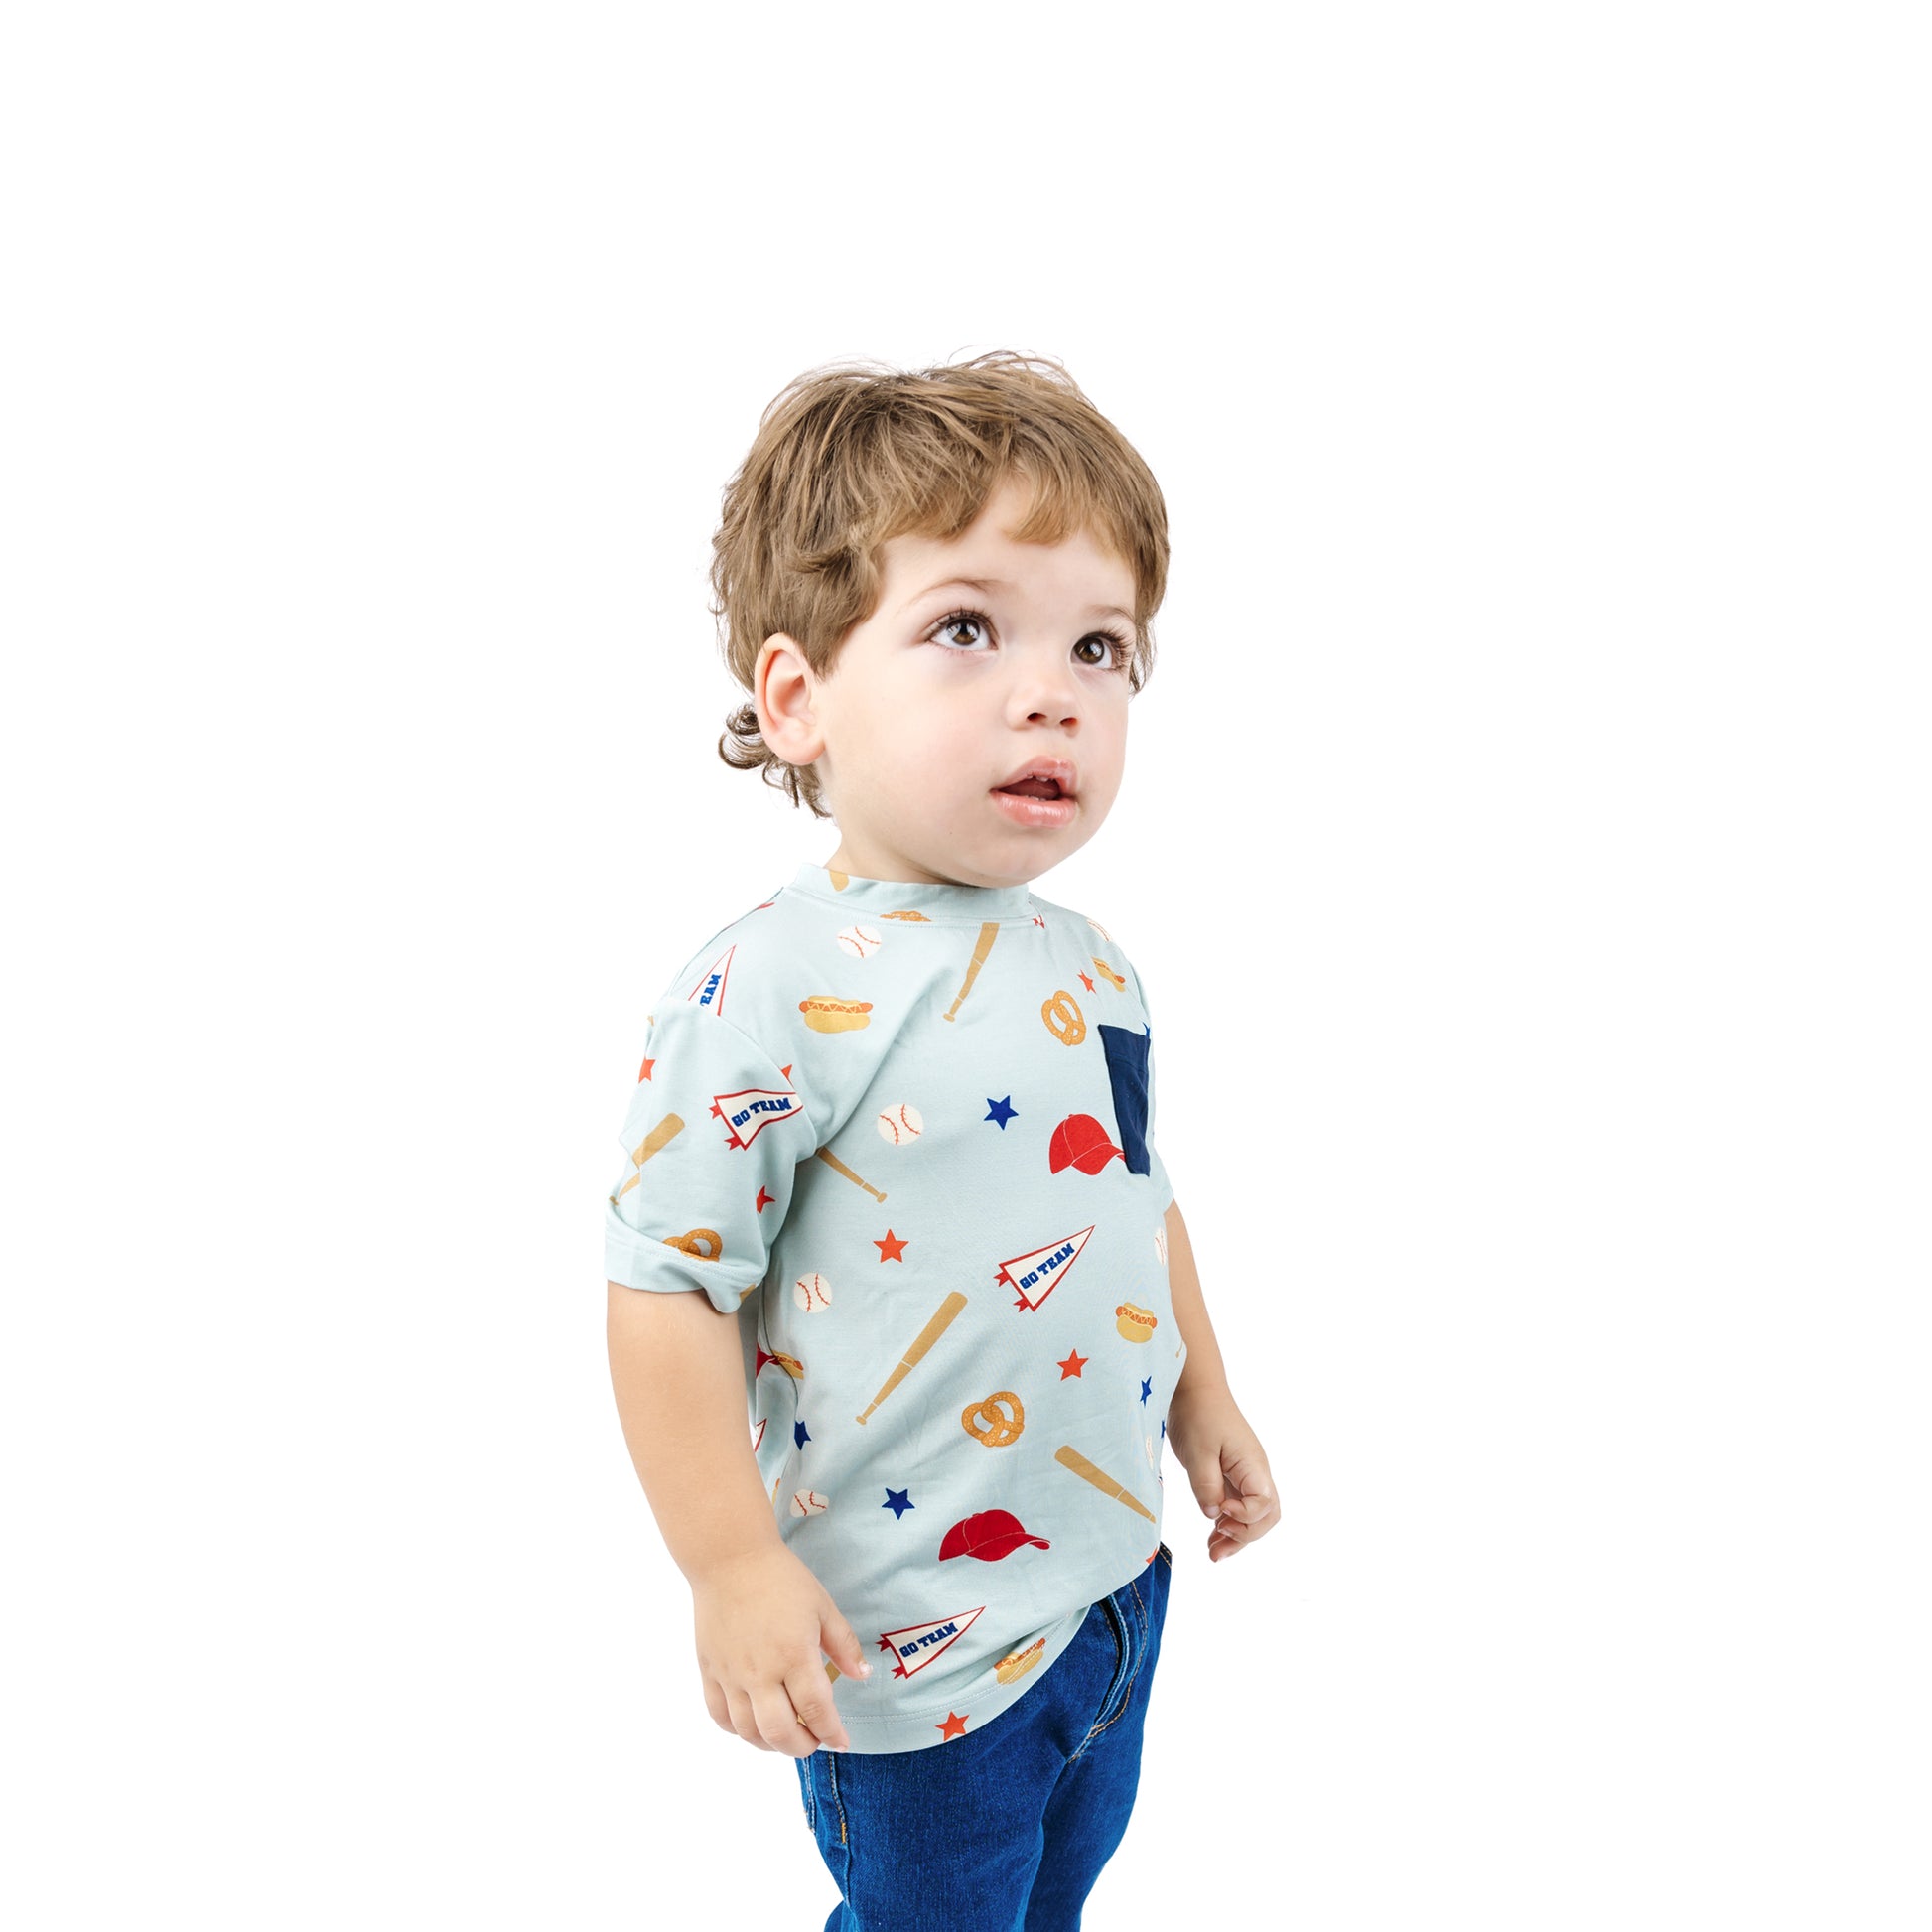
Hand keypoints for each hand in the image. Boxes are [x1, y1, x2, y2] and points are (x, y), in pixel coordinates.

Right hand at [690, 1542, 871, 1754]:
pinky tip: (752, 1723)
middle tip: (814, 1741)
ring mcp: (731, 1674)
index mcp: (794, 1655)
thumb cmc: (781, 1578)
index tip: (842, 1741)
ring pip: (748, 1731)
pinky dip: (736, 1730)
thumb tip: (862, 1675)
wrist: (730, 1557)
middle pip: (780, 1733)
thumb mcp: (822, 1605)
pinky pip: (719, 1715)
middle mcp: (761, 1672)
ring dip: (770, 1744)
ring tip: (786, 1736)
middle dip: (802, 1747)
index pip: (817, 1711)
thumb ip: (843, 1644)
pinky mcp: (709, 1670)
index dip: (832, 1733)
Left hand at [1168, 1386, 1279, 1561]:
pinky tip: (1211, 1538)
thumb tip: (1214, 1515)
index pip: (1265, 1504)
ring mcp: (1244, 1475)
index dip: (1244, 1516)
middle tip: (1217, 1544)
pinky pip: (1237, 1507)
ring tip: (1214, 1553)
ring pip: (1254, 1516)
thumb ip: (1206, 1485)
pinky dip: (1228, 1525)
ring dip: (1237, 1537)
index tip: (1218, 1511)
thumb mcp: (1198, 1451)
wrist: (1194, 1389)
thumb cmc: (1199, 1414)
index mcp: (1253, 1464)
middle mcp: (1255, 1472)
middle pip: (1267, 1516)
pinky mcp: (1230, 1476)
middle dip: (1246, 1536)